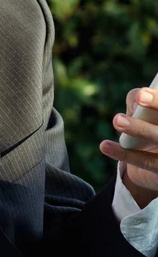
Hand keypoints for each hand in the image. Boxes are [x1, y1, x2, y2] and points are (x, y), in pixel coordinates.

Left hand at [100, 87, 157, 207]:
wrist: (152, 164)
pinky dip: (124, 154)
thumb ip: (137, 101)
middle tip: (140, 96)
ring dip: (139, 128)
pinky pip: (146, 162)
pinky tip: (104, 145)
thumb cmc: (147, 126)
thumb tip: (136, 101)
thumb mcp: (141, 112)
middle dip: (156, 104)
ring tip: (117, 120)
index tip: (144, 92)